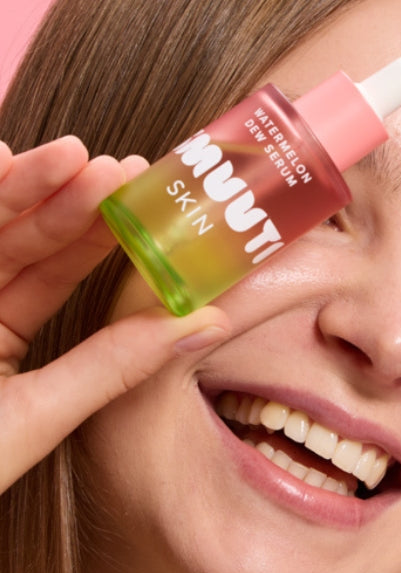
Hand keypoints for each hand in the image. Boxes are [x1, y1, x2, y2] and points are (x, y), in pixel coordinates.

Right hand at [0, 136, 229, 490]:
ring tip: (64, 157)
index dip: (95, 233)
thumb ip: (114, 366)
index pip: (53, 273)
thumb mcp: (36, 416)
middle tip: (114, 165)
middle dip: (60, 198)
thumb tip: (209, 322)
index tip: (141, 194)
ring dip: (13, 189)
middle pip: (14, 238)